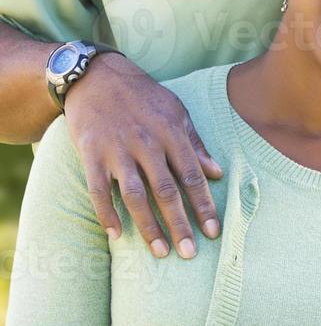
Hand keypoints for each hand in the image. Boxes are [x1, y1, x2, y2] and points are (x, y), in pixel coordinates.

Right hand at [63, 53, 223, 257]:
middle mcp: (147, 144)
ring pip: (135, 195)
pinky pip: (98, 190)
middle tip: (189, 253)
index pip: (192, 176)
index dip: (204, 205)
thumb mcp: (177, 112)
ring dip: (148, 226)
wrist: (98, 78)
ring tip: (160, 251)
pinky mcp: (91, 154)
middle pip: (166, 190)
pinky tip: (115, 235)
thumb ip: (196, 143)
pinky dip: (106, 213)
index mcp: (172, 133)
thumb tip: (217, 172)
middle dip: (180, 223)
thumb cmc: (144, 97)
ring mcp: (118, 150)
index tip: (213, 231)